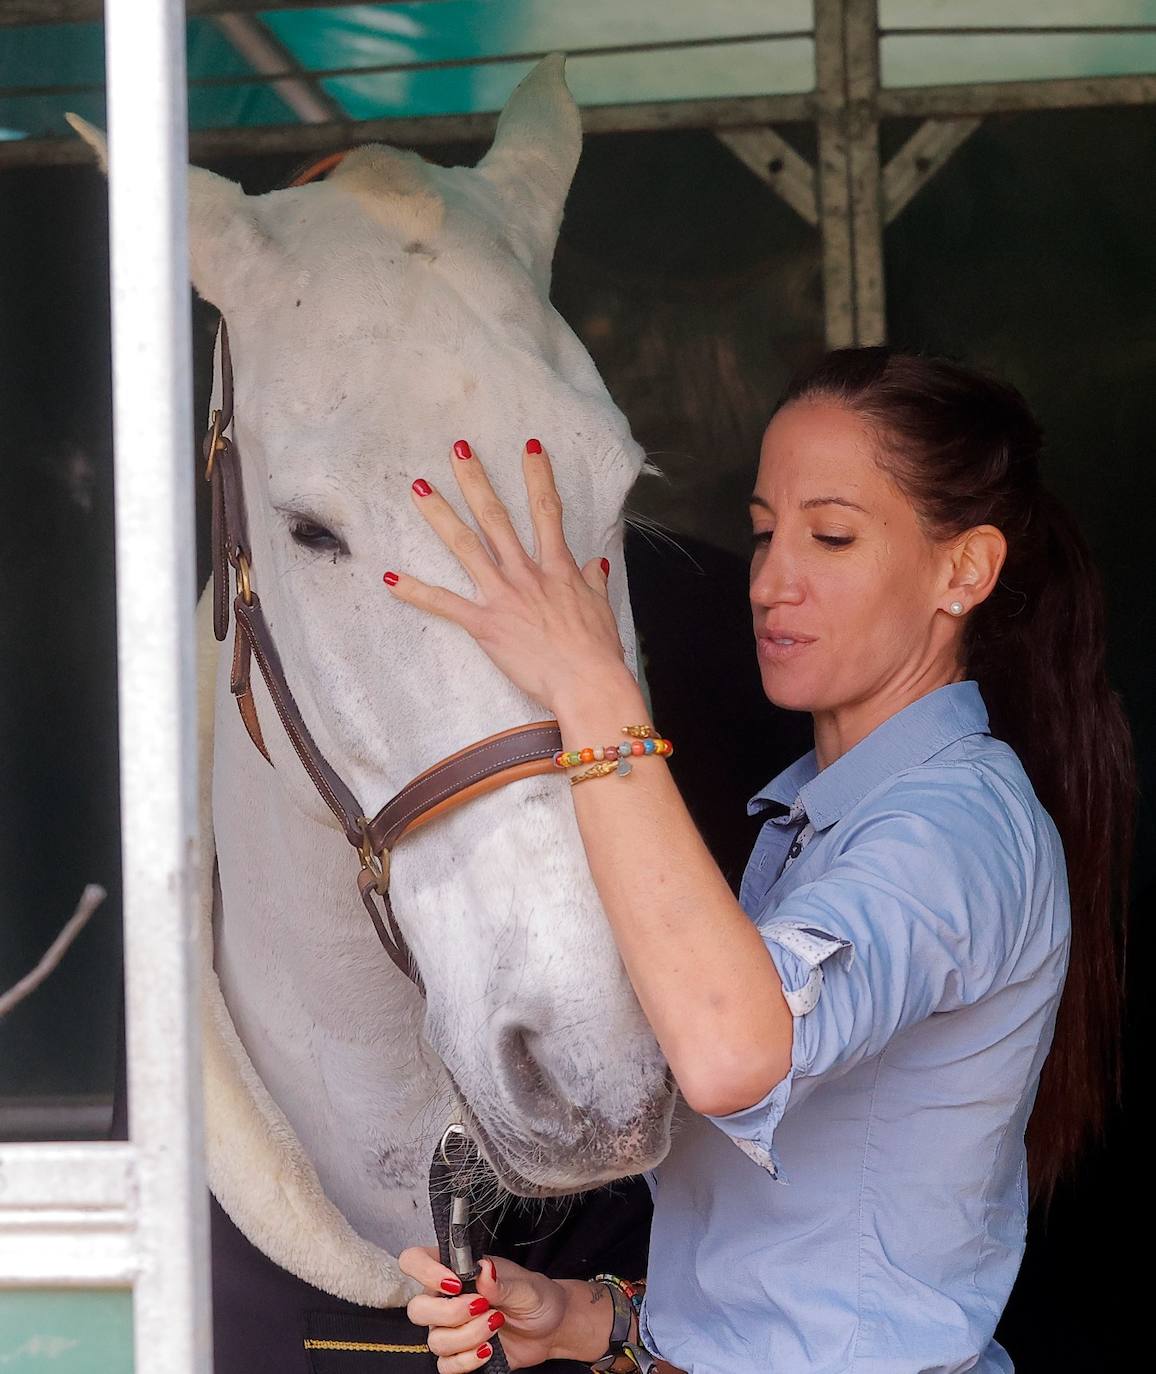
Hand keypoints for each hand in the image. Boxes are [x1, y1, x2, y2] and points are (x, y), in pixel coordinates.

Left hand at [383, 440, 631, 714]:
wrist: (587, 682)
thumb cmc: (598, 650)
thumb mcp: (601, 609)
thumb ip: (593, 582)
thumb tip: (595, 564)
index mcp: (557, 567)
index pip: (547, 509)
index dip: (538, 475)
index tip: (529, 446)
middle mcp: (525, 572)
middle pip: (495, 516)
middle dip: (475, 480)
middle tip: (457, 449)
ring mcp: (502, 595)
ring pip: (465, 546)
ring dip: (439, 514)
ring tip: (417, 488)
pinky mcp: (484, 624)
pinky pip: (444, 603)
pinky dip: (416, 591)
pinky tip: (391, 577)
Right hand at [400, 1246, 568, 1371]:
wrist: (549, 1328)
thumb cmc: (535, 1296)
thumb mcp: (524, 1284)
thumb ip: (501, 1280)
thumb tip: (484, 1270)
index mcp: (455, 1269)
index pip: (415, 1261)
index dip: (424, 1271)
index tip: (454, 1284)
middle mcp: (446, 1298)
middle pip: (417, 1309)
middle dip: (450, 1313)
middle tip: (482, 1307)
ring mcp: (450, 1328)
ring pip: (434, 1340)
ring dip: (468, 1336)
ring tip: (495, 1324)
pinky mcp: (459, 1355)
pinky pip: (445, 1365)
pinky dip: (467, 1360)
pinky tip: (488, 1349)